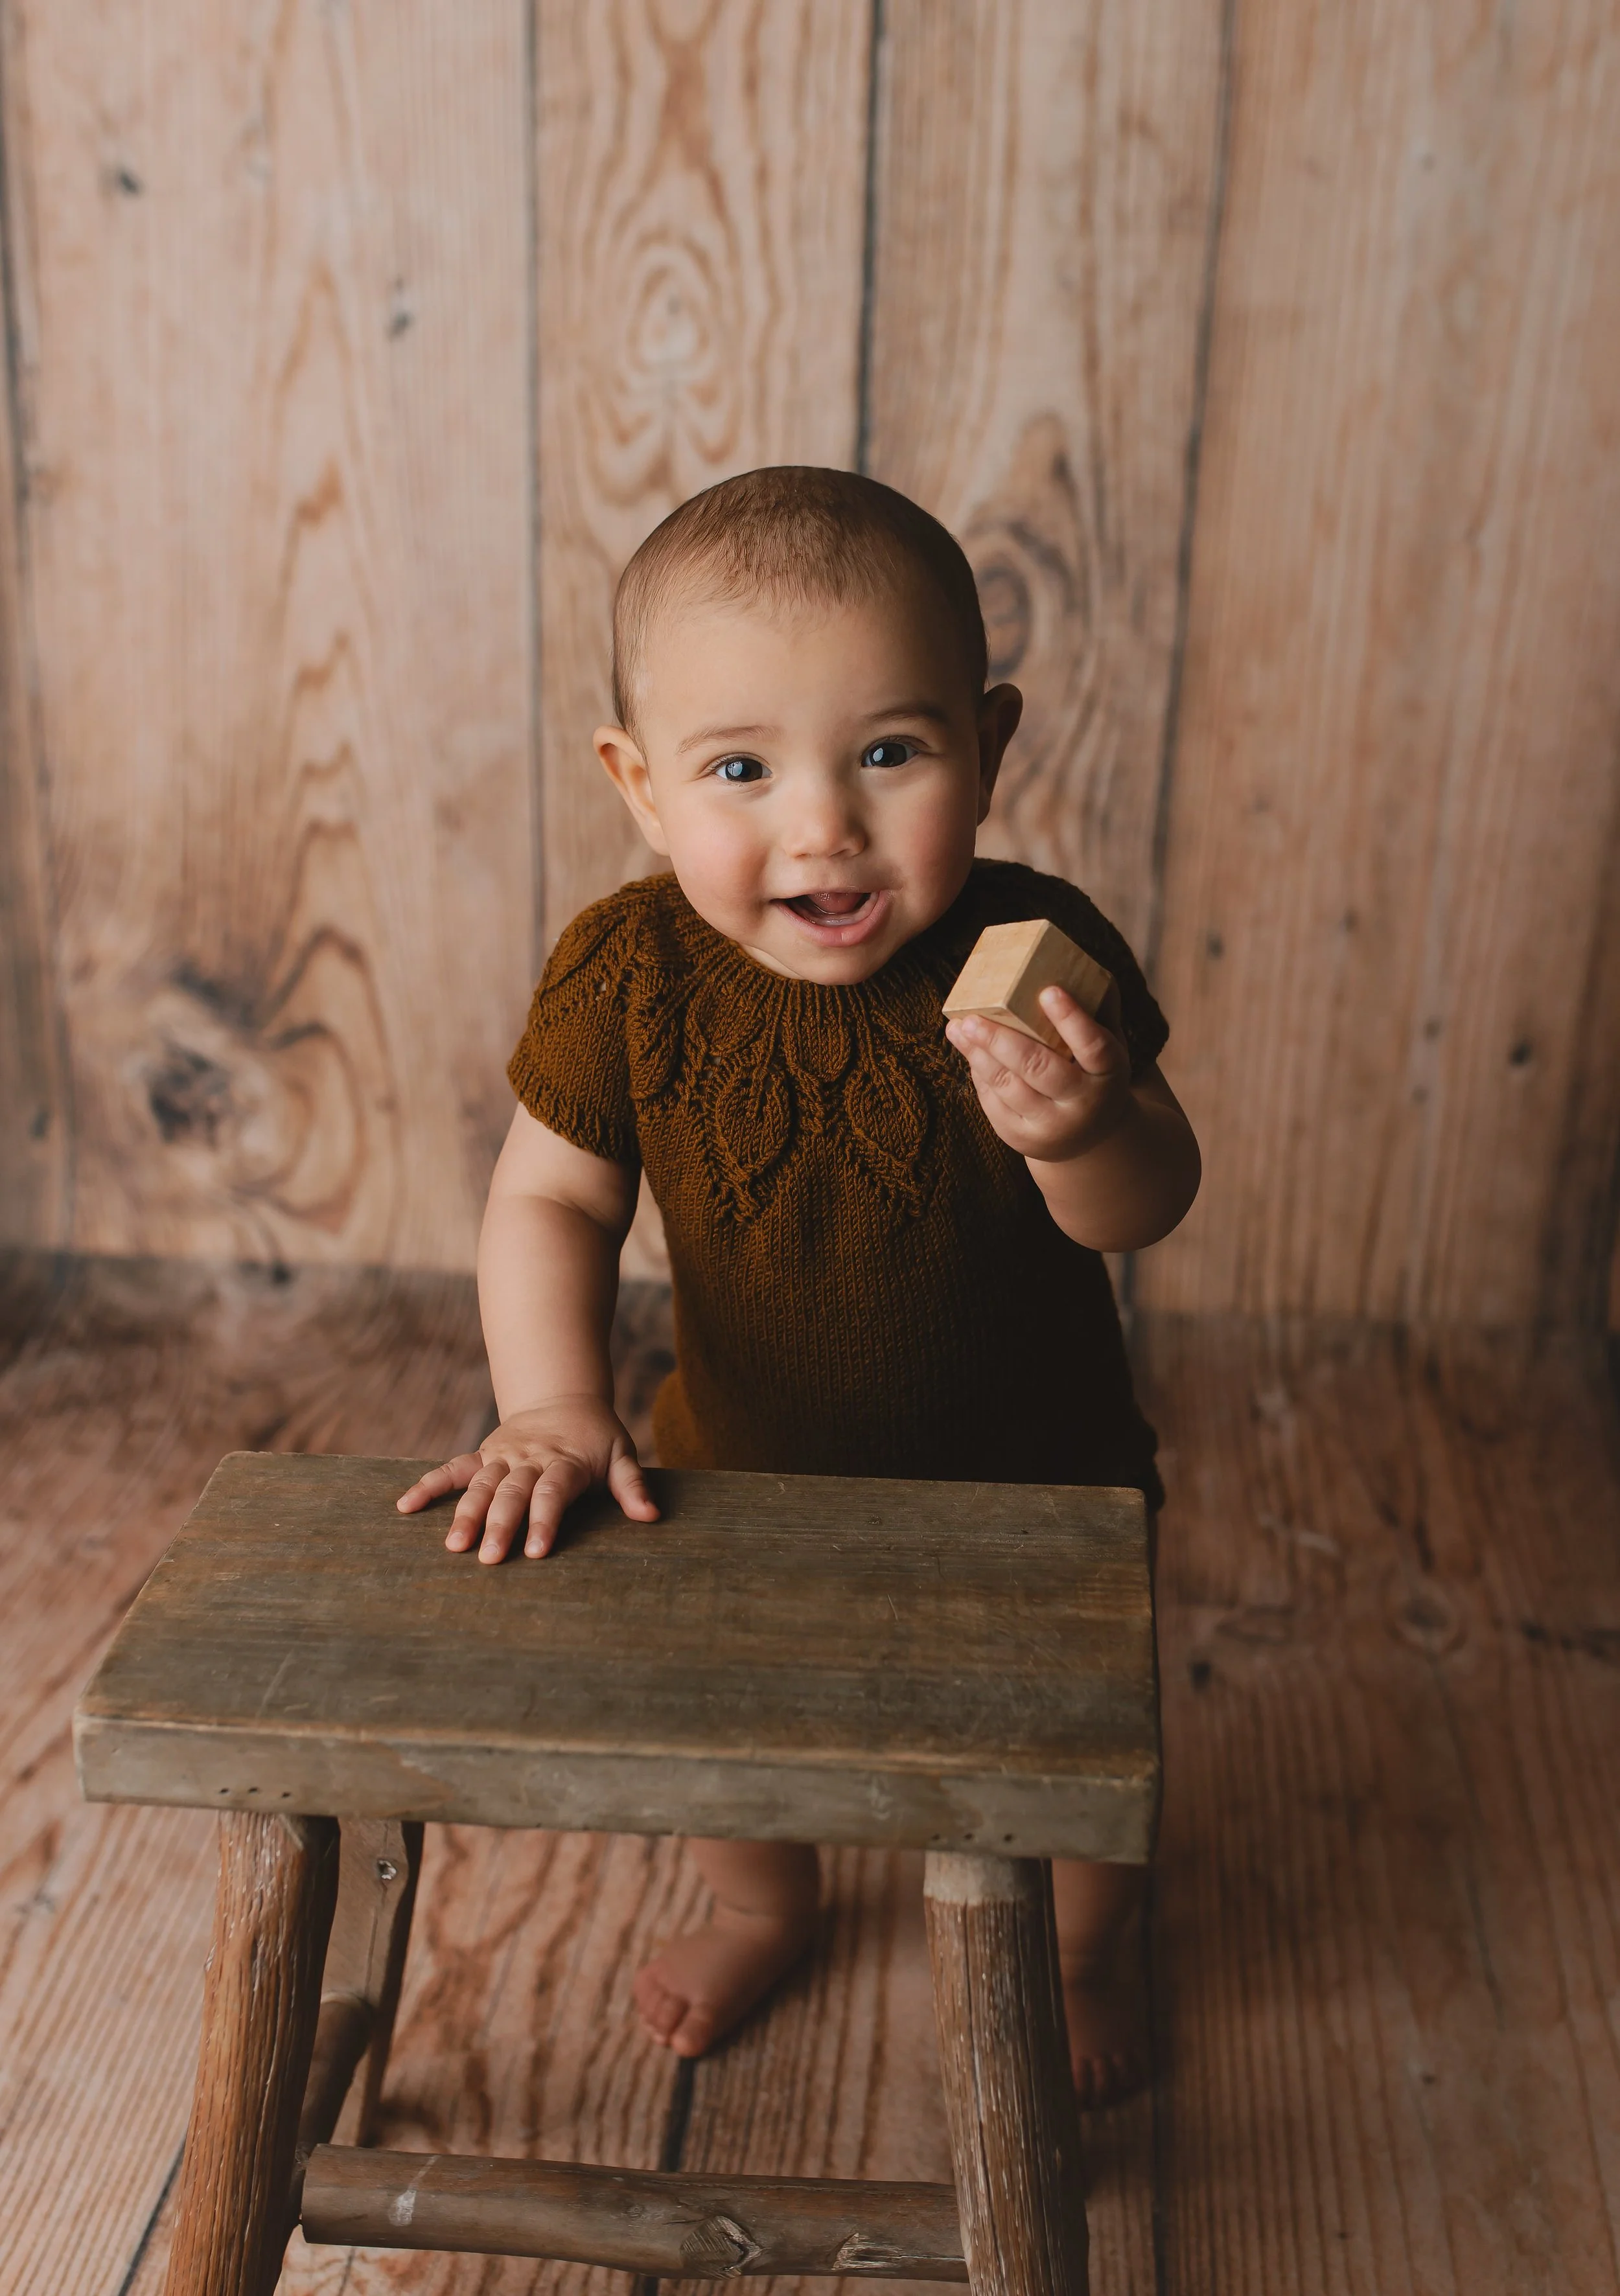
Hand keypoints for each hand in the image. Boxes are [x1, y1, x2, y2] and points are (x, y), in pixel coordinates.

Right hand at [395, 1393, 658, 1562]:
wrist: (564, 1396)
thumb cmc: (597, 1436)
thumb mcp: (621, 1454)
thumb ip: (632, 1486)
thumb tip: (651, 1516)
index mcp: (563, 1461)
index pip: (552, 1493)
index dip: (544, 1521)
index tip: (537, 1552)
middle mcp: (529, 1458)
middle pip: (512, 1493)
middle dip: (500, 1526)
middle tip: (489, 1559)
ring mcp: (502, 1456)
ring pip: (480, 1485)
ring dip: (465, 1514)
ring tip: (453, 1546)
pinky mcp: (484, 1455)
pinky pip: (452, 1469)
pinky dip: (428, 1485)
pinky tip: (405, 1506)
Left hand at [945, 984, 1134, 1164]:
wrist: (1092, 1136)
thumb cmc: (1095, 1072)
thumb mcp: (1110, 1044)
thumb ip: (1100, 1009)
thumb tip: (1082, 962)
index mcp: (1109, 1073)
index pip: (1093, 1045)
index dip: (1071, 1019)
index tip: (1048, 990)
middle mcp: (1082, 1104)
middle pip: (1039, 1068)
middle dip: (1001, 1040)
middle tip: (972, 1016)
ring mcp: (1051, 1125)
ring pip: (1009, 1087)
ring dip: (979, 1055)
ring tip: (959, 1029)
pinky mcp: (1022, 1138)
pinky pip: (994, 1103)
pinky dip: (979, 1075)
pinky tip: (968, 1051)